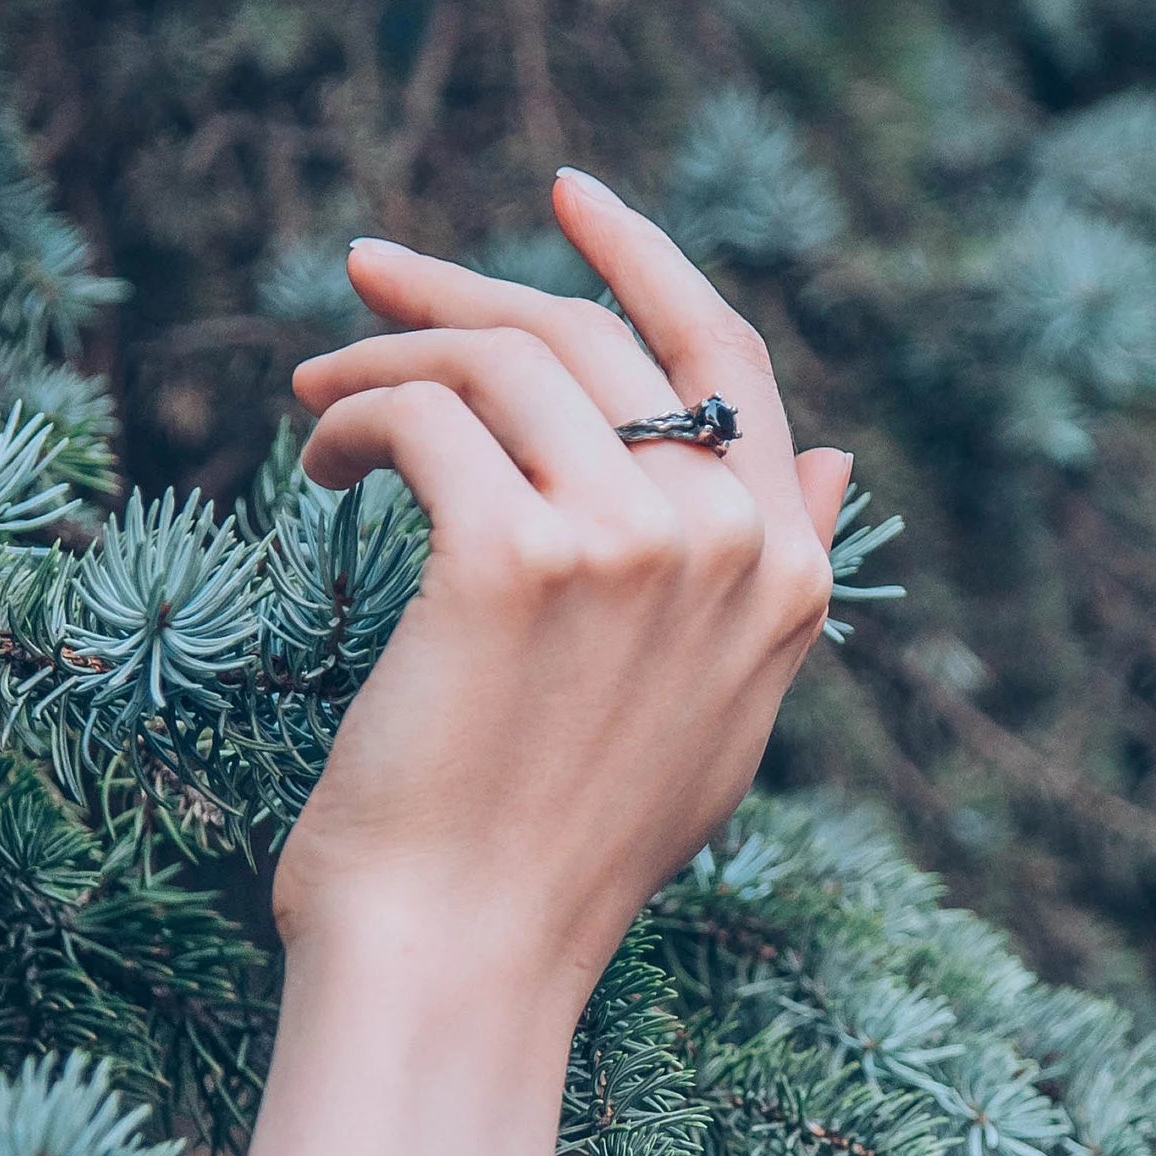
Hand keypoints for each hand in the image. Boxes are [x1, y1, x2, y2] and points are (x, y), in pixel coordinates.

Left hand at [273, 168, 848, 1024]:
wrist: (464, 958)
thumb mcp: (710, 716)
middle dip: (468, 286)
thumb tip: (836, 461)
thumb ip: (768, 579)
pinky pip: (421, 415)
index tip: (567, 196)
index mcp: (786, 578)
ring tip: (320, 407)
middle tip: (371, 273)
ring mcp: (630, 545)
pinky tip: (320, 471)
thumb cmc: (557, 853)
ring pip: (498, 359)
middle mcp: (727, 546)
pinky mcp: (514, 556)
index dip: (645, 260)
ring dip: (388, 360)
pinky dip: (355, 419)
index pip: (730, 359)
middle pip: (594, 337)